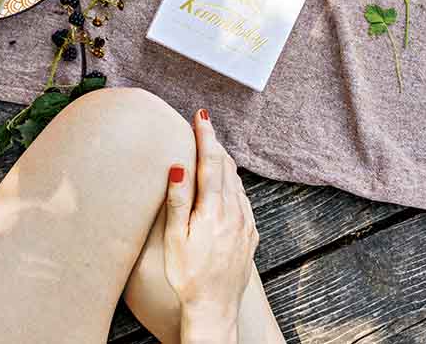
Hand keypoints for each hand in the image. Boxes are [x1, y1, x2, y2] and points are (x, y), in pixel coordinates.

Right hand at [163, 110, 258, 343]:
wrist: (214, 308)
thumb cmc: (188, 275)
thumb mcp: (175, 238)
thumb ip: (178, 199)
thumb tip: (179, 166)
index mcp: (214, 210)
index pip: (210, 162)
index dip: (205, 136)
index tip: (201, 116)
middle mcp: (234, 212)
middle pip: (226, 167)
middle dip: (214, 143)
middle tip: (204, 126)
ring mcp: (245, 223)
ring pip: (237, 182)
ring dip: (224, 163)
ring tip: (212, 150)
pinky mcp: (250, 235)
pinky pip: (243, 199)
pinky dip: (233, 184)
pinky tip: (226, 185)